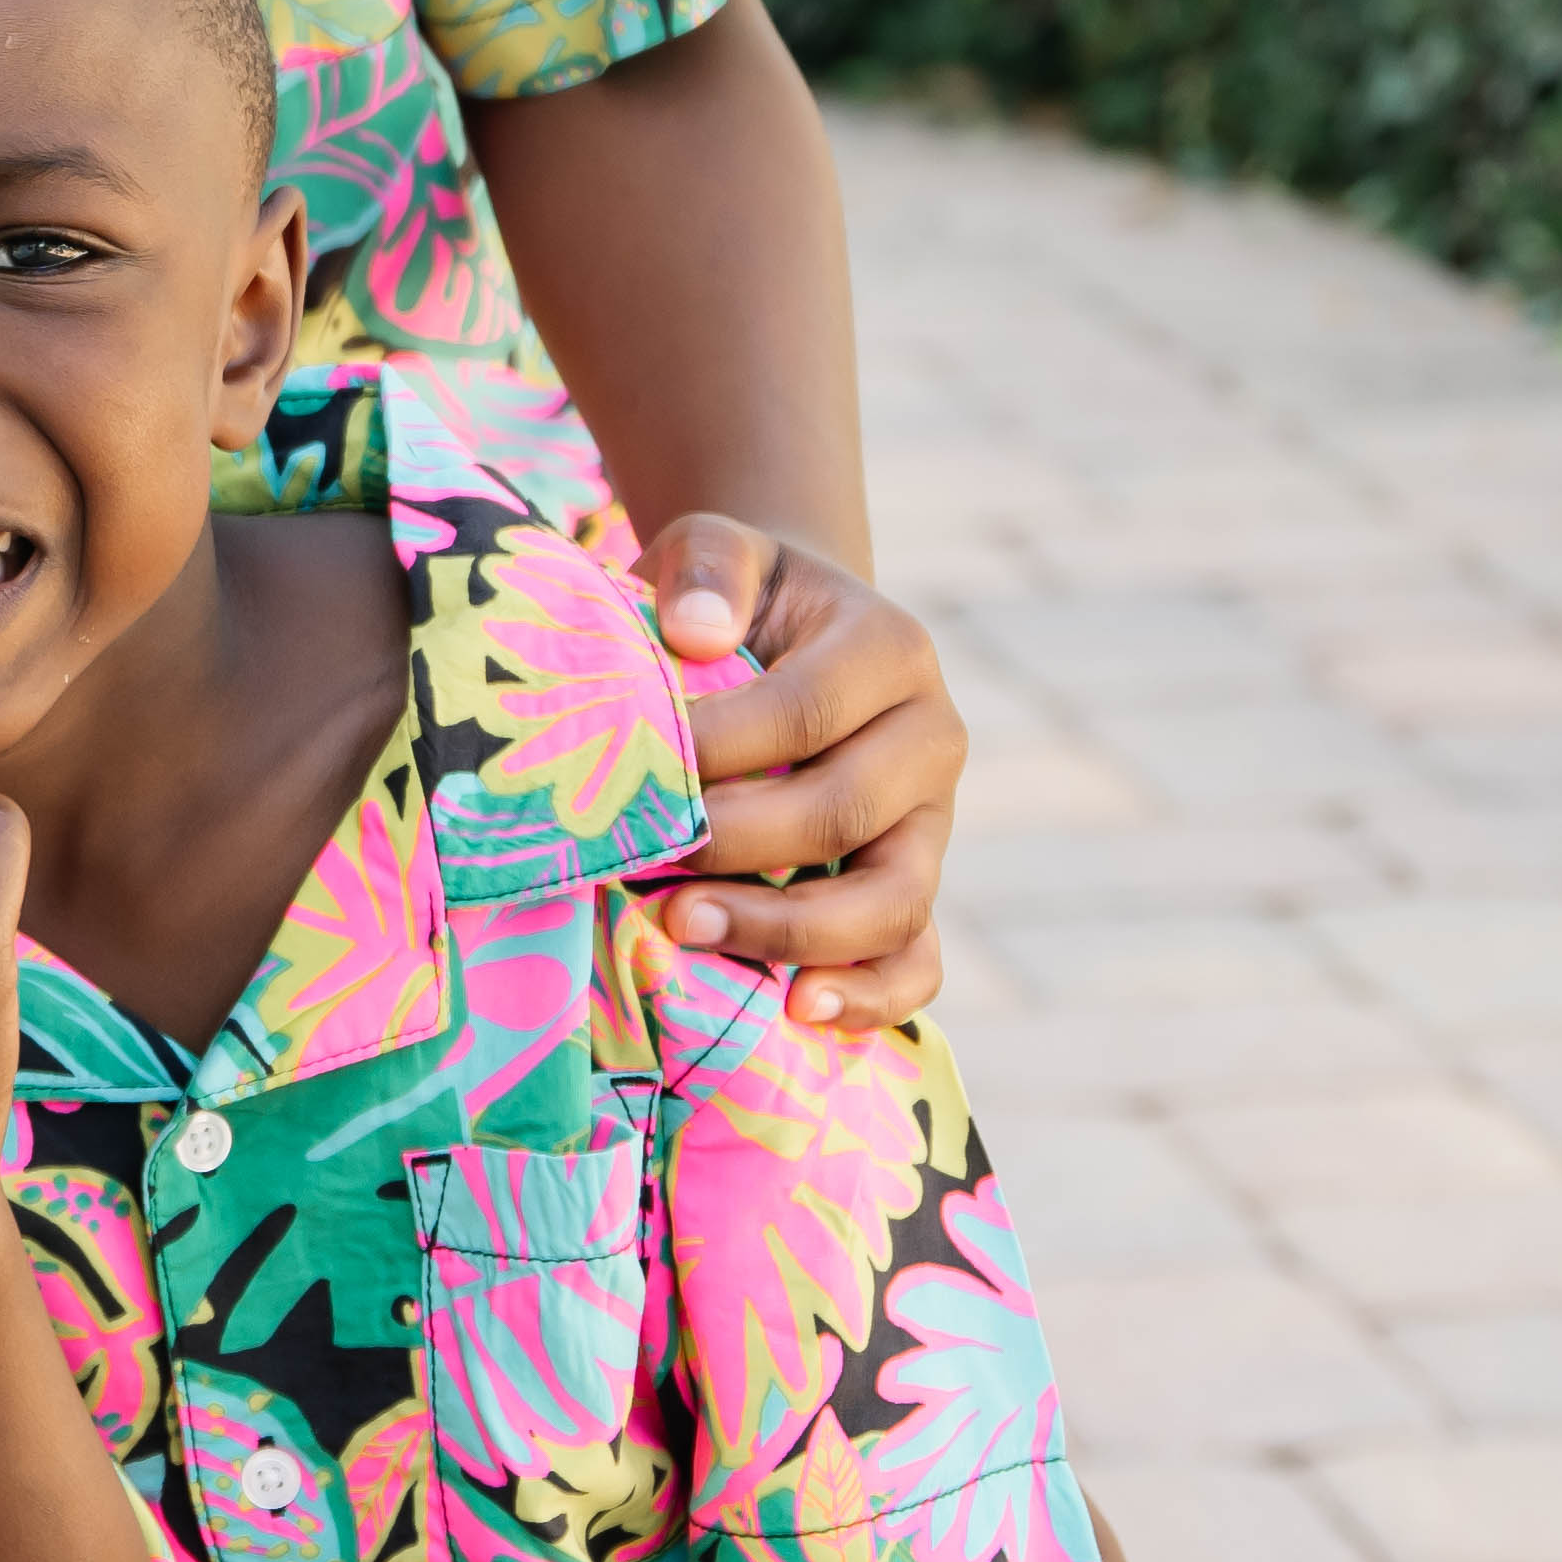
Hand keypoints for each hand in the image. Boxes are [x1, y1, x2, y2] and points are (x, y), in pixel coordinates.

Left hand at [638, 517, 961, 1029]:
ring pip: (891, 901)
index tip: (629, 772)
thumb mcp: (720, 551)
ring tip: (687, 931)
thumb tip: (696, 633)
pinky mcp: (917, 887)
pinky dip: (871, 996)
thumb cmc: (739, 601)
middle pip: (843, 813)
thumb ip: (706, 568)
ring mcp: (933, 824)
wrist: (792, 637)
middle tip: (640, 862)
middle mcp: (931, 739)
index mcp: (890, 649)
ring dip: (786, 931)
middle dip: (735, 847)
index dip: (717, 750)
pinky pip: (918, 959)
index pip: (805, 712)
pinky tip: (801, 1010)